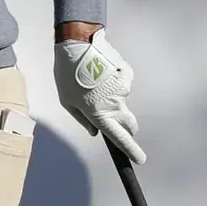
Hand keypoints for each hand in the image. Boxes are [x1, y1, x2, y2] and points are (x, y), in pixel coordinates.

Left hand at [54, 26, 146, 164]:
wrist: (79, 45)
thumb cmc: (67, 75)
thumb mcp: (67, 101)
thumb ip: (82, 119)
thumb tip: (95, 132)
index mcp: (100, 114)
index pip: (119, 138)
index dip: (131, 150)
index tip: (140, 160)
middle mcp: (115, 105)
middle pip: (129, 123)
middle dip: (126, 127)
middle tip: (114, 119)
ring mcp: (123, 90)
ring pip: (122, 100)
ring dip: (112, 96)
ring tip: (94, 82)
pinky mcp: (127, 76)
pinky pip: (122, 84)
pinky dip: (114, 81)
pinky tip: (101, 72)